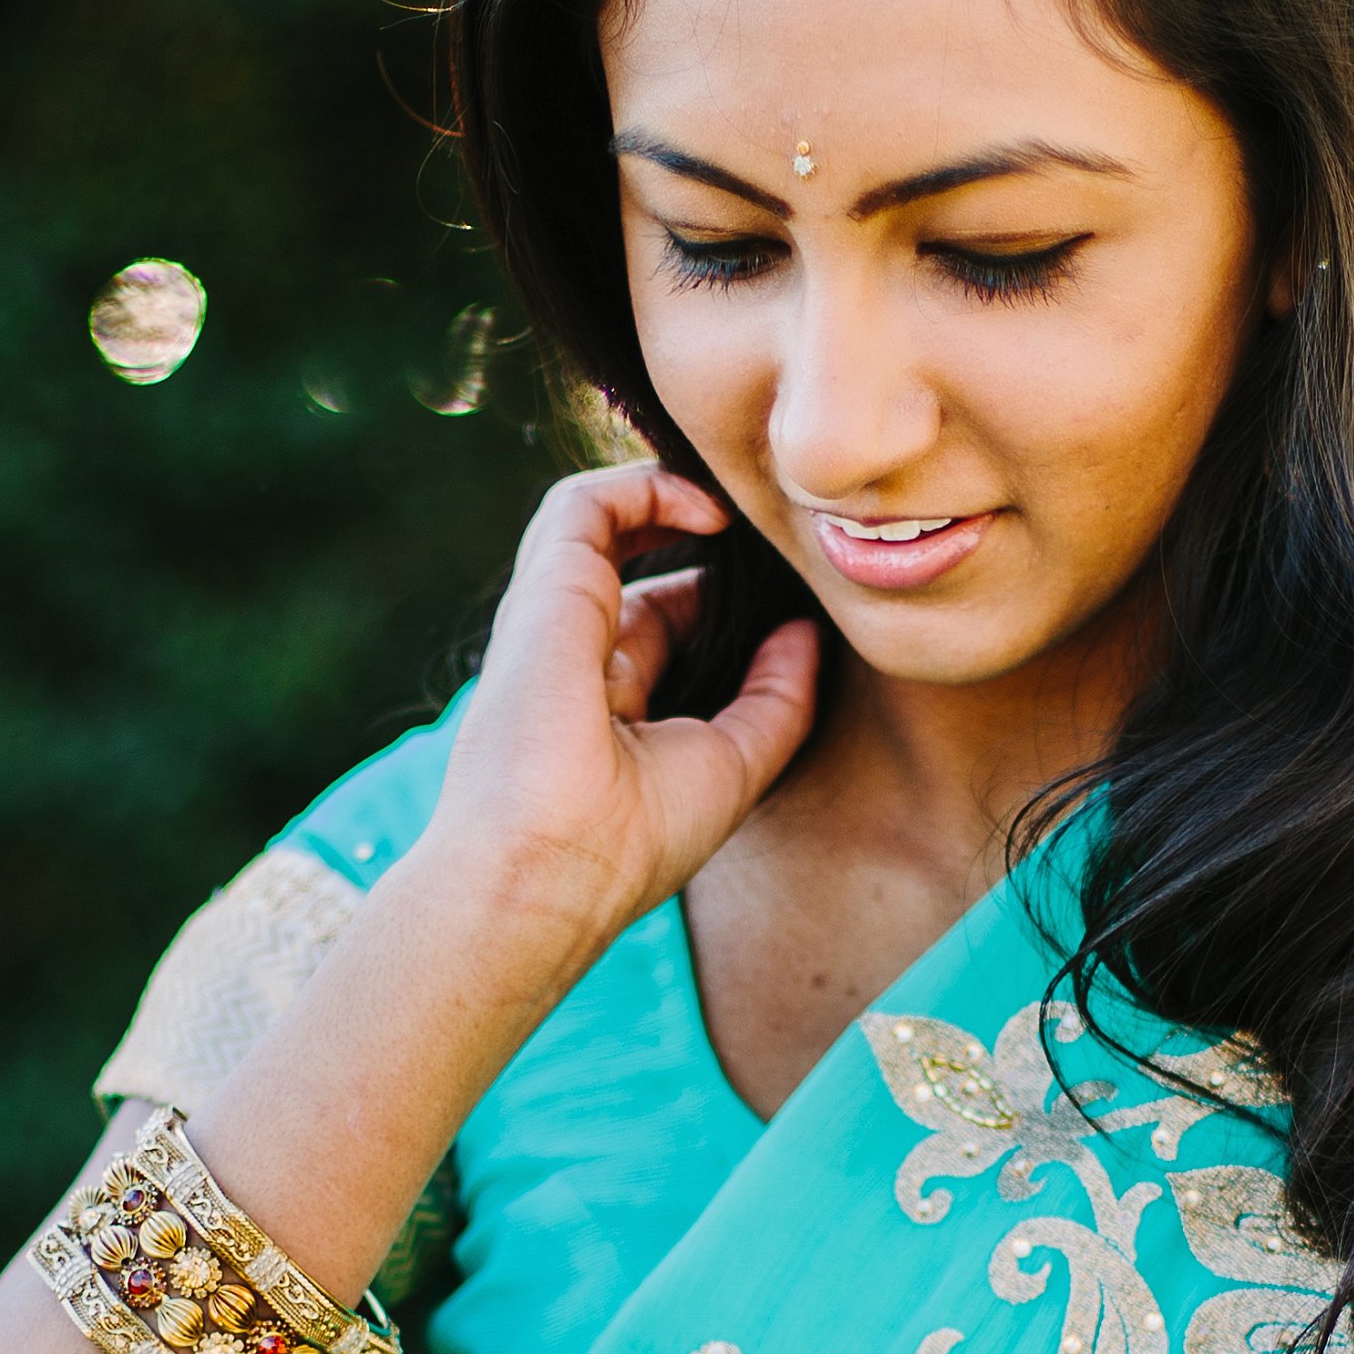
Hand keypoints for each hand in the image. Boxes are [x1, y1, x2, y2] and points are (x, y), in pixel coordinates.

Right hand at [418, 456, 818, 976]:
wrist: (549, 867)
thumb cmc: (633, 839)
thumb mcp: (734, 764)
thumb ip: (777, 697)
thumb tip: (807, 631)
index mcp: (609, 706)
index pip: (664, 629)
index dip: (722, 604)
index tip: (790, 595)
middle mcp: (575, 658)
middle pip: (643, 580)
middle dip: (709, 552)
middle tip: (779, 538)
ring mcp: (555, 620)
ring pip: (604, 526)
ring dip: (674, 500)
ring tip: (746, 504)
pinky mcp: (546, 590)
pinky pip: (586, 504)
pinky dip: (646, 486)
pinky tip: (713, 512)